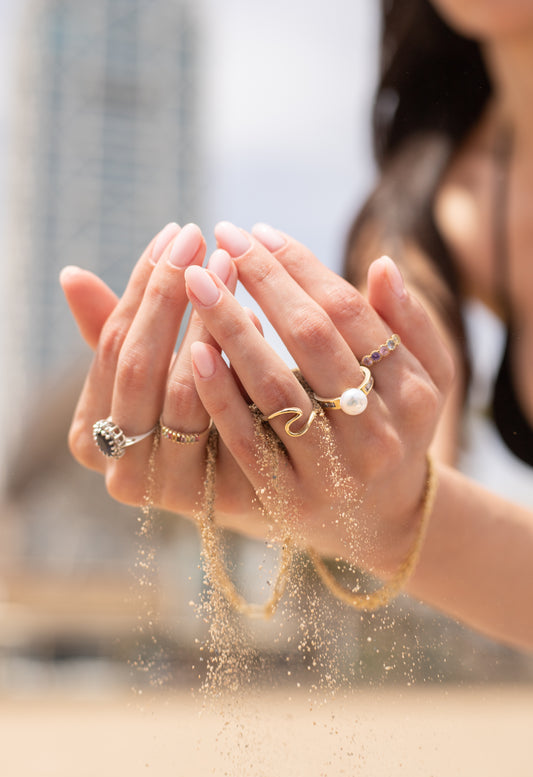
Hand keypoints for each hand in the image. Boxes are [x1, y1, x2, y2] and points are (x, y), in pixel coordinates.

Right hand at [61, 222, 266, 530]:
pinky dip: (237, 368)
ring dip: (204, 323)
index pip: (110, 345)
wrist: (254, 481)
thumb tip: (71, 273)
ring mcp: (167, 489)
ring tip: (228, 270)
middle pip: (137, 365)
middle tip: (199, 239)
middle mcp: (119, 470)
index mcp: (90, 437)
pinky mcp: (218, 497)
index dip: (140, 287)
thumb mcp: (152, 374)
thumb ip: (114, 332)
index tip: (172, 234)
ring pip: (180, 392)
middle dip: (167, 294)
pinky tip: (256, 322)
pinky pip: (226, 424)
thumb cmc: (192, 414)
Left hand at [183, 222, 453, 573]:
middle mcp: (378, 433)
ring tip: (197, 280)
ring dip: (232, 327)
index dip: (300, 266)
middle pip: (312, 340)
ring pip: (276, 388)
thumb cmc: (397, 430)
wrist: (381, 519)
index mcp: (415, 394)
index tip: (258, 232)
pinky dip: (220, 396)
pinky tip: (195, 351)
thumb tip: (384, 265)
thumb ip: (411, 325)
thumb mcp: (426, 380)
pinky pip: (248, 442)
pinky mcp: (289, 500)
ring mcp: (332, 471)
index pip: (349, 312)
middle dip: (264, 281)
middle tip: (222, 238)